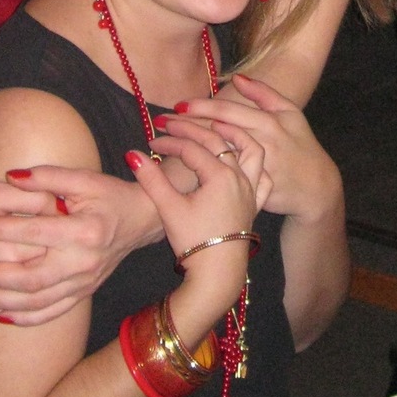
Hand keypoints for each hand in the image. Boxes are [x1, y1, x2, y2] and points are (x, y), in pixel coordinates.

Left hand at [0, 167, 164, 324]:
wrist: (143, 220)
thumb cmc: (110, 195)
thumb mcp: (83, 179)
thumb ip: (46, 178)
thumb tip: (11, 176)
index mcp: (85, 232)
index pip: (34, 233)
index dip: (0, 228)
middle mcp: (84, 263)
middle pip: (30, 277)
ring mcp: (84, 283)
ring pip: (37, 301)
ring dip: (1, 299)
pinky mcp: (83, 293)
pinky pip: (51, 312)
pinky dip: (25, 318)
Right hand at [131, 134, 266, 335]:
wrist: (217, 273)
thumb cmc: (193, 241)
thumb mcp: (169, 208)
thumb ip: (151, 179)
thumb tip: (133, 155)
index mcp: (220, 176)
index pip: (192, 147)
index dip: (169, 140)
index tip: (151, 140)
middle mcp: (240, 178)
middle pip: (218, 141)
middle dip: (192, 128)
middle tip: (171, 122)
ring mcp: (252, 190)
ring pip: (251, 149)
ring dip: (234, 133)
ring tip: (216, 124)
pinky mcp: (256, 203)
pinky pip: (263, 175)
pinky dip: (255, 161)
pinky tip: (243, 158)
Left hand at [155, 72, 340, 224]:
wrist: (315, 188)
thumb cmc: (300, 146)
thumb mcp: (290, 115)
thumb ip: (265, 94)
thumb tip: (239, 78)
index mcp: (269, 123)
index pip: (228, 112)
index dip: (202, 108)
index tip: (177, 106)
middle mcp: (261, 145)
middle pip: (216, 133)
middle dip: (185, 127)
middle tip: (159, 123)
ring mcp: (255, 170)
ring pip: (213, 157)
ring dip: (186, 150)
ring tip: (162, 144)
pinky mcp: (250, 191)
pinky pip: (218, 180)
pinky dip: (197, 174)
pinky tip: (176, 170)